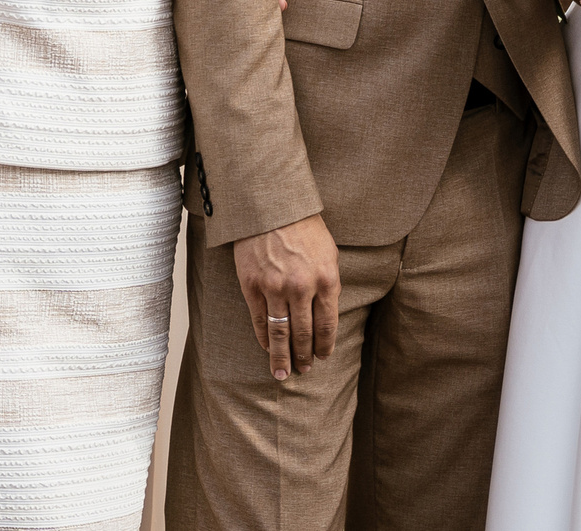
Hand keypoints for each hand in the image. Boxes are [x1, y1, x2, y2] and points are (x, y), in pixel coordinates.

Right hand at [235, 213, 339, 380]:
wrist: (271, 207)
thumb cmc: (304, 228)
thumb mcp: (328, 253)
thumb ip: (328, 284)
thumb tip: (325, 315)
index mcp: (326, 279)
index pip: (327, 325)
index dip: (324, 345)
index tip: (322, 357)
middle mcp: (301, 287)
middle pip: (303, 334)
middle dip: (304, 356)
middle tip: (303, 371)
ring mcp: (275, 288)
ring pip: (280, 333)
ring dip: (282, 357)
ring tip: (283, 373)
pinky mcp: (252, 286)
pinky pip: (259, 320)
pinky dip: (264, 338)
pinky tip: (267, 348)